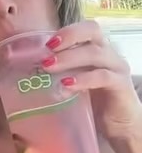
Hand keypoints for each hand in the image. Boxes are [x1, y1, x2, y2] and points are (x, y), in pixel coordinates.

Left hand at [42, 20, 141, 144]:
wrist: (120, 125)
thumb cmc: (94, 100)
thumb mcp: (75, 80)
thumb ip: (61, 70)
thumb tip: (32, 66)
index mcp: (98, 47)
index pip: (86, 27)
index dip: (67, 31)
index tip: (47, 43)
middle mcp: (109, 52)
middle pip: (92, 31)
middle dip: (67, 37)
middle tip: (46, 52)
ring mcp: (117, 67)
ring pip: (94, 53)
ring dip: (69, 58)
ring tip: (49, 67)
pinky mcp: (121, 85)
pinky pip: (102, 76)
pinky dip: (82, 79)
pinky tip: (66, 85)